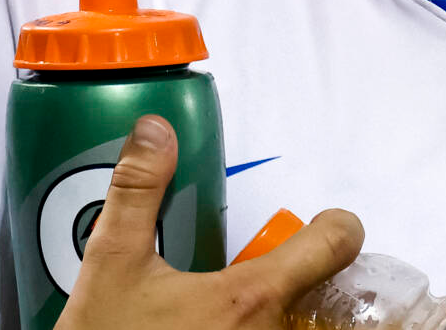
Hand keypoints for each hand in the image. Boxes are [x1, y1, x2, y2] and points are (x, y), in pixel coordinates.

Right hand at [54, 115, 362, 328]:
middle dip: (290, 274)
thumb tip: (154, 134)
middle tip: (245, 274)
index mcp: (250, 299)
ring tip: (220, 311)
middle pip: (317, 287)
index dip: (334, 225)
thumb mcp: (110, 266)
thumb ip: (136, 194)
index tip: (321, 222)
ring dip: (276, 310)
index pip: (335, 244)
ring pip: (299, 323)